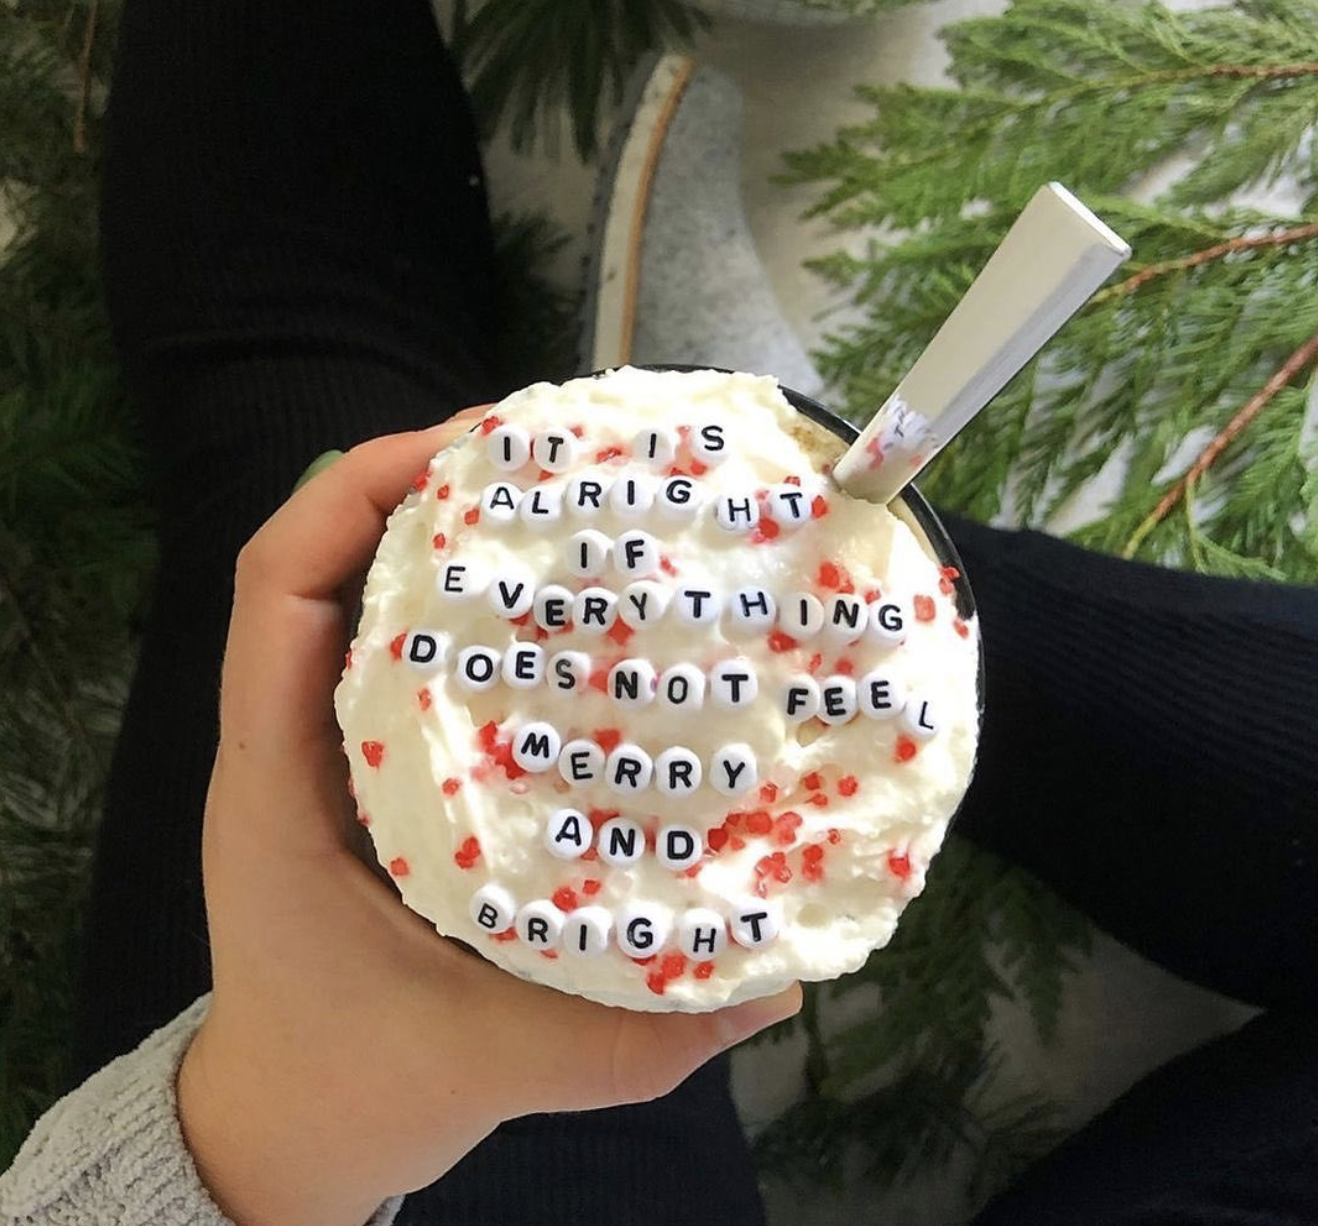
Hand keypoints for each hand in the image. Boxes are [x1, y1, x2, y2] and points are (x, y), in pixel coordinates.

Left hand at [177, 413, 801, 1225]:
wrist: (293, 1126)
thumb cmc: (359, 1083)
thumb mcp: (497, 1062)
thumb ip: (632, 1035)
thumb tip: (775, 986)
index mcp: (279, 786)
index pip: (276, 589)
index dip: (353, 494)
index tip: (462, 450)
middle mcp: (289, 745)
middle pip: (322, 564)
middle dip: (416, 489)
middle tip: (542, 459)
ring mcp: (322, 754)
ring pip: (356, 602)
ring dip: (438, 539)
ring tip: (554, 509)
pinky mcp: (366, 774)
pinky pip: (396, 661)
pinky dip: (456, 612)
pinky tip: (551, 616)